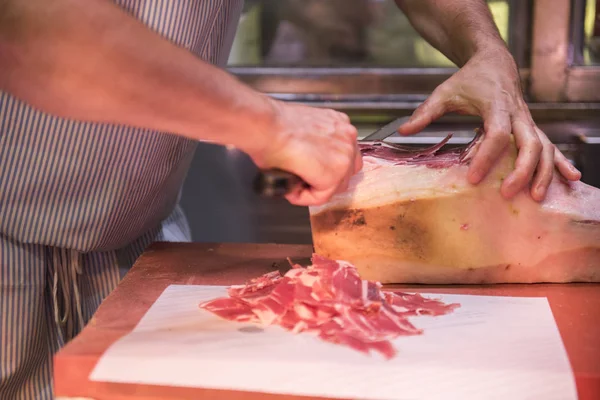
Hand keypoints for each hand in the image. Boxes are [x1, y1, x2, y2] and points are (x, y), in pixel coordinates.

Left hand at [251, 100, 361, 205]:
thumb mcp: (284, 182)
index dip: (308, 197)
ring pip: (350, 160)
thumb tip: (301, 187)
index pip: (326, 195)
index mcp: (334, 173)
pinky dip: (334, 144)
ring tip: (315, 163)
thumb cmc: (272, 149)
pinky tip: (317, 145)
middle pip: (341, 180)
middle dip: (322, 182)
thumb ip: (300, 190)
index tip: (297, 192)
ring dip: (334, 165)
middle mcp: (345, 154)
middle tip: (305, 180)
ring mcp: (344, 135)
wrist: (266, 123)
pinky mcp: (339, 120)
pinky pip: (344, 140)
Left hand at [397, 47, 580, 201]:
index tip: (473, 178)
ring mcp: (528, 121)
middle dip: (522, 171)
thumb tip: (402, 130)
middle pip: (529, 144)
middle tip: (508, 194)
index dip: (486, 157)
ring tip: (537, 196)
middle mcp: (518, 114)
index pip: (496, 135)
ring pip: (544, 147)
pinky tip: (570, 177)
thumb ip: (425, 113)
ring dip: (544, 172)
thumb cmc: (468, 79)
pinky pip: (550, 145)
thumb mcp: (444, 93)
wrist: (494, 61)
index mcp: (496, 106)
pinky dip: (560, 162)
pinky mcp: (532, 127)